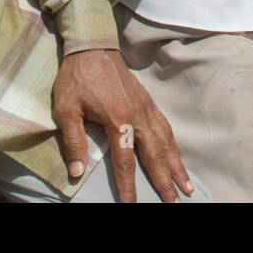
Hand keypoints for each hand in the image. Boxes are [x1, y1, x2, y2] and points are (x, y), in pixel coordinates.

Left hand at [53, 49, 193, 202]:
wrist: (93, 47)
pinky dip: (173, 146)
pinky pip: (165, 128)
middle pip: (156, 155)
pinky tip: (176, 157)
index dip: (128, 186)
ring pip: (166, 142)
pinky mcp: (148, 102)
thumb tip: (76, 173)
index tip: (131, 205)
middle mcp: (138, 115)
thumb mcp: (66, 109)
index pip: (125, 162)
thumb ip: (73, 142)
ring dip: (177, 166)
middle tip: (175, 203)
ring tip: (186, 186)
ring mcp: (146, 108)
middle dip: (166, 181)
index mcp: (118, 119)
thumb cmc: (76, 78)